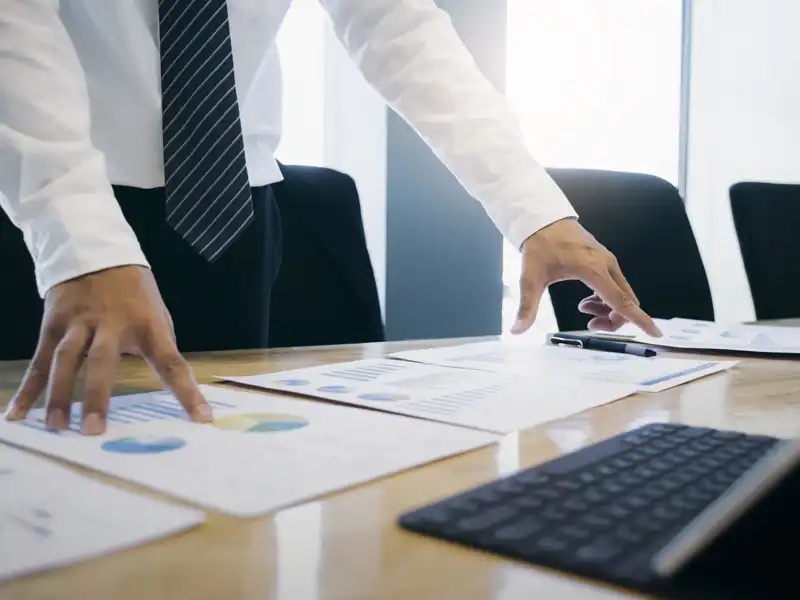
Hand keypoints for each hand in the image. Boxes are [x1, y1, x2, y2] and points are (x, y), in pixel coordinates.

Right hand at [4, 266, 211, 434]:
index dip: (187, 392)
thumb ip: (160, 348)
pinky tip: (17, 413)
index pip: (172, 362)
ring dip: (59, 395)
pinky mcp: (53, 324)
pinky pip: (39, 360)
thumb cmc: (135, 295)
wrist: (96, 251)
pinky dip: (28, 388)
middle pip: (102, 361)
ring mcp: (79, 323)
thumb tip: (172, 389)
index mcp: (148, 326)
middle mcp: (112, 324)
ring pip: (65, 361)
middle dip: (97, 396)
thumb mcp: (157, 316)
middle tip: (93, 430)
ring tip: (56, 427)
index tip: (202, 418)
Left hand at [512, 219, 660, 336]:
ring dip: (609, 310)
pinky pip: (616, 286)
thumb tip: (517, 330)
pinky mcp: (605, 260)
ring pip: (622, 295)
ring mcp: (608, 261)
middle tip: (589, 324)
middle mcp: (606, 264)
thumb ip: (526, 307)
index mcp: (593, 270)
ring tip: (584, 310)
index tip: (655, 333)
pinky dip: (607, 299)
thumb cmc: (538, 247)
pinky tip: (588, 301)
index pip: (622, 301)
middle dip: (613, 319)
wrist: (543, 221)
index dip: (639, 319)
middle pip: (625, 302)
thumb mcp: (529, 278)